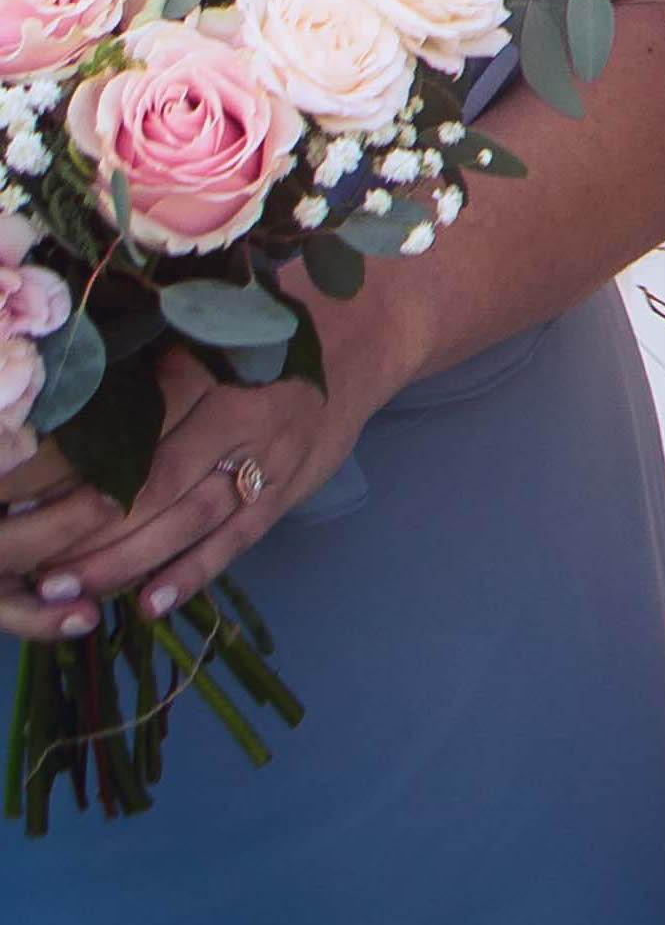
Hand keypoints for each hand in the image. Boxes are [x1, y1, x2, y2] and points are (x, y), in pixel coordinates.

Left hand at [0, 311, 411, 638]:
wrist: (369, 328)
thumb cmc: (268, 319)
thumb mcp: (208, 323)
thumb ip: (149, 363)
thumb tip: (59, 410)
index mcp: (210, 362)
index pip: (122, 425)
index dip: (60, 463)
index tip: (6, 492)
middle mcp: (239, 412)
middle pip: (148, 483)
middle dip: (76, 528)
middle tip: (18, 559)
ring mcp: (271, 454)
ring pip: (188, 519)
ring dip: (122, 560)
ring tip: (59, 590)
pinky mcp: (291, 485)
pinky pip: (239, 537)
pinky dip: (194, 572)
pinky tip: (149, 605)